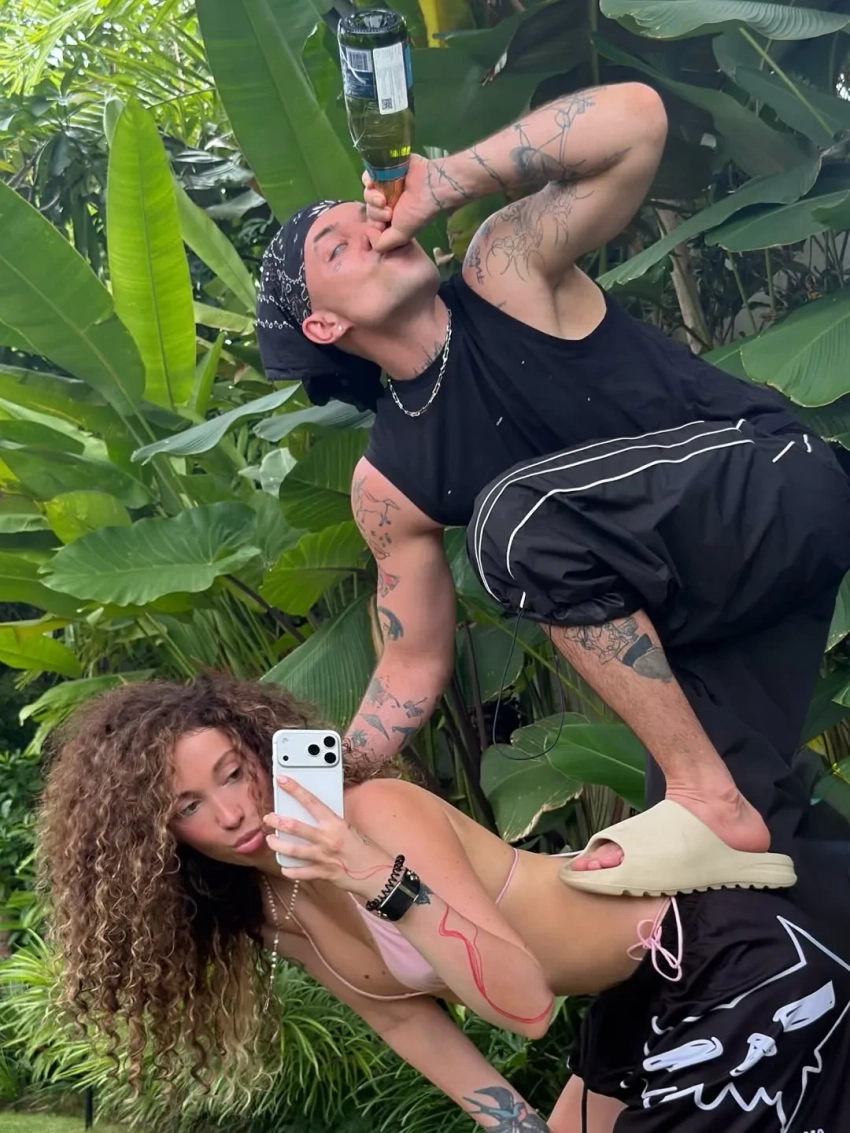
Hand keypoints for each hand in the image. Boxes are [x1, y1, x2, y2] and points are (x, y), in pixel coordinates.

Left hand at [264, 776, 395, 897]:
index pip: (311, 801)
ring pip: (293, 850)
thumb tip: (316, 816)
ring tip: (271, 841)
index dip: (294, 789)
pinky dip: (291, 871)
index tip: (282, 780)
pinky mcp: (323, 873)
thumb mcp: (350, 829)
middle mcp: (327, 839)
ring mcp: (324, 857)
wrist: (378, 874)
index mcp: (335, 823)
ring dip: (278, 845)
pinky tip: (285, 868)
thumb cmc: (366, 849)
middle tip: (268, 818)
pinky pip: (301, 873)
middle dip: (277, 821)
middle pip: (295, 826)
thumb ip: (331, 823)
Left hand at [363, 154, 441, 252]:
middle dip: (376, 213)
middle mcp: (389, 203)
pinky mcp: (384, 170)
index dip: (375, 225)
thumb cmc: (417, 212)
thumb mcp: (401, 236)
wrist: (429, 187)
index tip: (384, 225)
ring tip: (384, 200)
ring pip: (367, 195)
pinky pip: (366, 177)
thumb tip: (369, 237)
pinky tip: (373, 184)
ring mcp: (386, 186)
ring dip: (372, 199)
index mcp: (394, 217)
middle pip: (370, 209)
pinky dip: (367, 181)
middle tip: (389, 212)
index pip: (373, 223)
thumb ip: (383, 243)